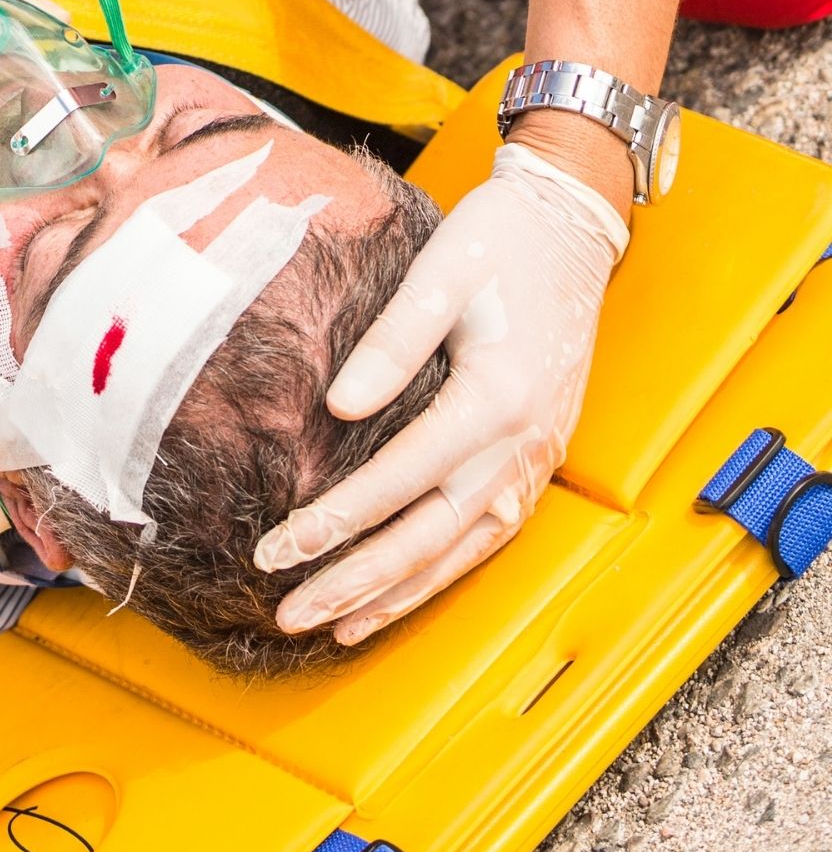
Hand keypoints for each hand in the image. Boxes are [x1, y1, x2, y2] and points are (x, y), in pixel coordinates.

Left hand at [254, 142, 628, 643]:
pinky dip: (438, 572)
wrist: (573, 227)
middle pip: (429, 536)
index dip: (337, 522)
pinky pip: (484, 535)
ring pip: (459, 551)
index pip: (401, 480)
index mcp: (498, 398)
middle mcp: (521, 445)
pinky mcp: (534, 458)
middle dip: (356, 581)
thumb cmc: (503, 241)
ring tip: (334, 624)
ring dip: (396, 593)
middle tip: (289, 610)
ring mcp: (534, 458)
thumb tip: (336, 406)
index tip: (279, 549)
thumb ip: (392, 342)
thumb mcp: (442, 273)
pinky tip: (397, 593)